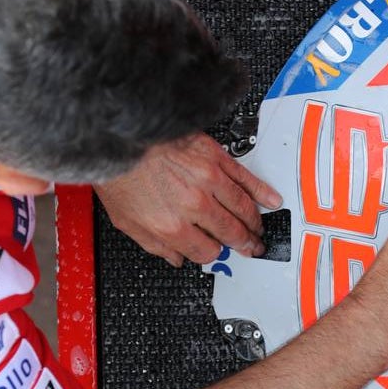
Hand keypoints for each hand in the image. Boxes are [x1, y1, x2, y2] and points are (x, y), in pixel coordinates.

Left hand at [95, 133, 281, 266]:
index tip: (214, 250)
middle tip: (251, 247)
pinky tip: (271, 200)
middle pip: (230, 232)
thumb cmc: (119, 171)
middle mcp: (193, 204)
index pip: (206, 251)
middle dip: (243, 243)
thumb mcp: (126, 221)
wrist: (116, 132)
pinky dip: (261, 191)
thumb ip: (154, 244)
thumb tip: (174, 257)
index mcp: (171, 225)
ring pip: (242, 208)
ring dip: (254, 222)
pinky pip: (245, 178)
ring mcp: (207, 179)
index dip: (212, 253)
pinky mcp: (214, 156)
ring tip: (259, 229)